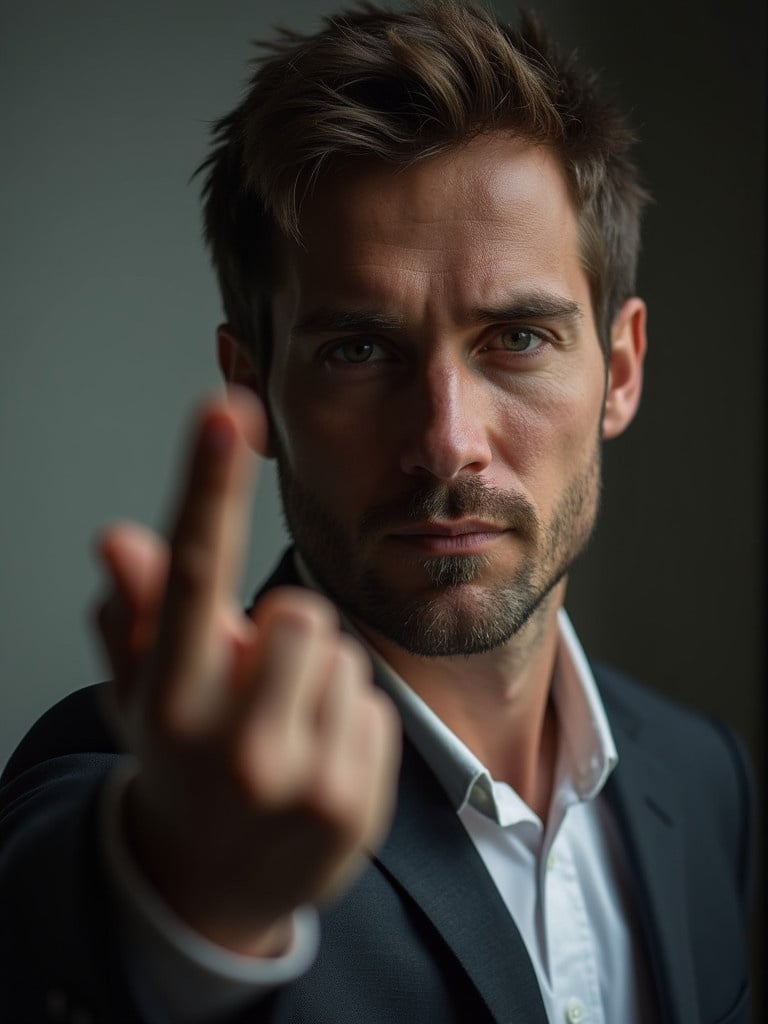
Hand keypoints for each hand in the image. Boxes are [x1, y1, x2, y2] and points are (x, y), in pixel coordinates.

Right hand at [94, 390, 400, 956]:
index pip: (192, 572)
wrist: (210, 884)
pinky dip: (348, 725)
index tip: (226, 408)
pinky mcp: (351, 805)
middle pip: (302, 612)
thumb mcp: (144, 689)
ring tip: (283, 728)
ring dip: (317, 681)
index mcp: (169, 695)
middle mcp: (228, 740)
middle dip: (283, 636)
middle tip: (256, 683)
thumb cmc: (178, 759)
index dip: (209, 485)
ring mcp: (296, 781)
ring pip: (344, 658)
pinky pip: (375, 709)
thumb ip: (137, 610)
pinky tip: (314, 766)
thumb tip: (120, 538)